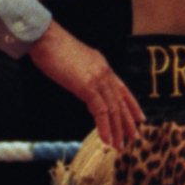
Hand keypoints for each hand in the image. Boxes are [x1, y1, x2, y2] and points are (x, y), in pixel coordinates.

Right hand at [27, 21, 143, 151]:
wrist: (45, 38)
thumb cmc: (52, 48)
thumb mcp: (74, 63)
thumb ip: (83, 76)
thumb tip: (86, 90)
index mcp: (102, 66)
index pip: (122, 88)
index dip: (132, 105)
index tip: (139, 118)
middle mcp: (104, 72)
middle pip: (120, 101)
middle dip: (127, 122)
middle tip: (133, 138)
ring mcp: (97, 78)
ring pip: (113, 109)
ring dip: (117, 130)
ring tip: (119, 145)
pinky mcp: (87, 86)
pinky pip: (101, 111)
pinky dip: (104, 127)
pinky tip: (106, 139)